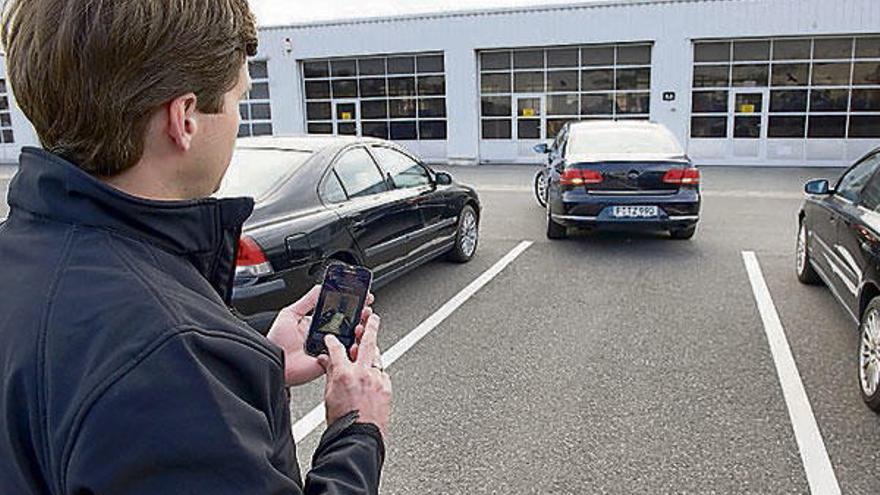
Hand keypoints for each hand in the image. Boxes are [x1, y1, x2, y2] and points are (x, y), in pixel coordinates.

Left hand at [267, 285, 373, 386]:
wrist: (273, 362)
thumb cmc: (277, 341)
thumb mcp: (290, 314)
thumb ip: (307, 301)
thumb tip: (322, 287)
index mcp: (317, 323)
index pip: (338, 311)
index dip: (351, 304)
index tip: (362, 296)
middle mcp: (325, 335)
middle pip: (348, 324)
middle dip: (360, 315)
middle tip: (366, 308)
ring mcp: (329, 348)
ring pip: (350, 339)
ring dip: (360, 330)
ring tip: (363, 321)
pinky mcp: (331, 361)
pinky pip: (346, 355)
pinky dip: (354, 348)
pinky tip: (358, 339)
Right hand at [318, 314, 391, 439]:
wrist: (359, 439)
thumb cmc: (343, 422)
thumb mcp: (328, 396)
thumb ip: (330, 374)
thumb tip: (326, 362)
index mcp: (344, 374)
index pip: (336, 348)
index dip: (332, 340)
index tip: (331, 338)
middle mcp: (363, 373)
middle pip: (367, 341)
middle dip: (369, 326)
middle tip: (371, 316)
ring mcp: (377, 380)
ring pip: (376, 357)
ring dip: (372, 351)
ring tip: (367, 346)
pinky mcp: (387, 388)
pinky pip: (382, 372)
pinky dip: (376, 370)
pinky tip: (371, 373)